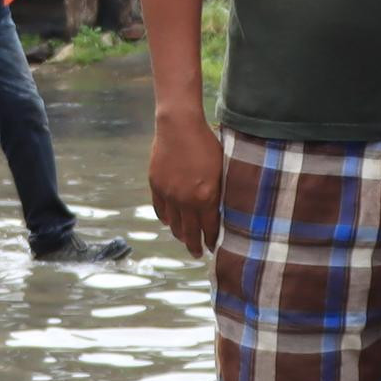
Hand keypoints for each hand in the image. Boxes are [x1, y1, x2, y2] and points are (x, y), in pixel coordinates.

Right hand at [151, 107, 224, 259]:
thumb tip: (224, 210)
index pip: (210, 228)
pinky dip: (166, 219)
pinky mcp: (156, 185)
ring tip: (184, 239)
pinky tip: (170, 222)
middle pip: (190, 232)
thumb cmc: (207, 143)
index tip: (214, 248)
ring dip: (180, 234)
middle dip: (195, 246)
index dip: (212, 241)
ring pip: (173, 224)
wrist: (179, 126)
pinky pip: (160, 210)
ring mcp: (169, 194)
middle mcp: (186, 200)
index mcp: (206, 197)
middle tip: (199, 254)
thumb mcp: (222, 168)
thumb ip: (222, 191)